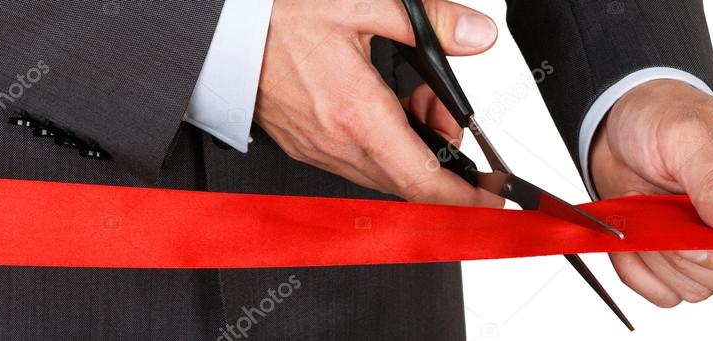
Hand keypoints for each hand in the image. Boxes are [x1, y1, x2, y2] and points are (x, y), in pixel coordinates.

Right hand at [256, 0, 501, 206]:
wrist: (219, 33)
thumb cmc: (275, 19)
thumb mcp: (359, 2)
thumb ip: (426, 21)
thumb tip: (474, 33)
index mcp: (355, 114)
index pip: (423, 180)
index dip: (466, 197)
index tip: (493, 198)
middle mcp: (336, 143)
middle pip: (409, 178)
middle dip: (442, 152)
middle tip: (442, 108)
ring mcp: (318, 150)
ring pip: (385, 172)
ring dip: (412, 148)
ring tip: (412, 98)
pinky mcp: (306, 146)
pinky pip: (359, 163)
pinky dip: (385, 145)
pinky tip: (383, 107)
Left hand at [591, 79, 712, 306]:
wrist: (616, 122)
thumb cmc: (662, 114)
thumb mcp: (688, 136)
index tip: (692, 236)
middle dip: (690, 260)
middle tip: (659, 218)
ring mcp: (710, 246)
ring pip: (698, 291)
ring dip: (659, 261)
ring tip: (644, 215)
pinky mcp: (675, 260)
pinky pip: (663, 292)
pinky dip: (638, 271)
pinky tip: (630, 237)